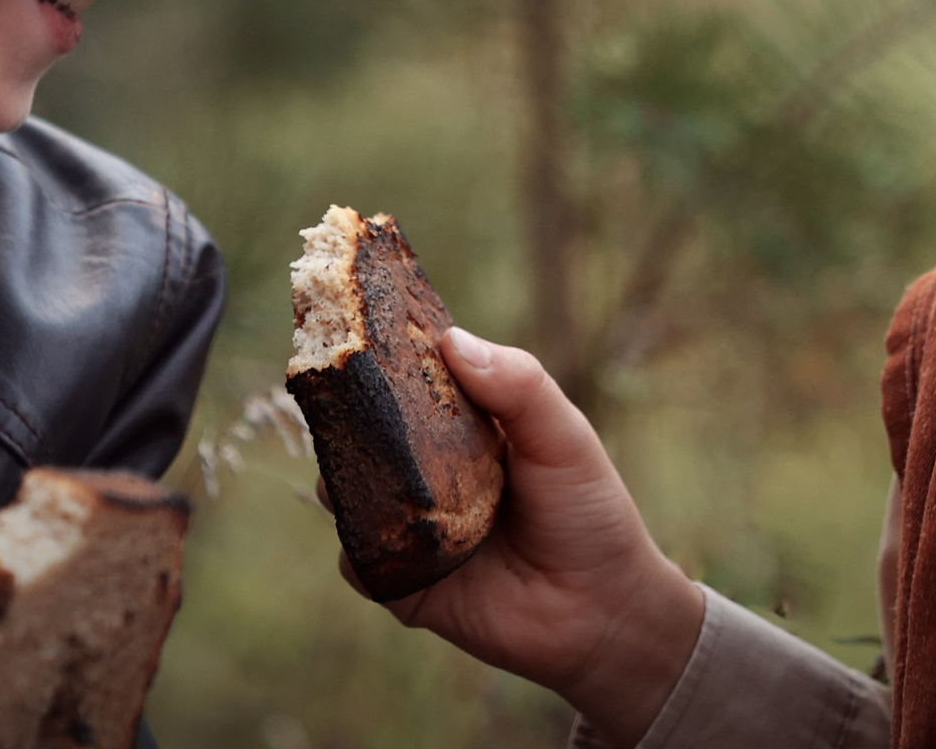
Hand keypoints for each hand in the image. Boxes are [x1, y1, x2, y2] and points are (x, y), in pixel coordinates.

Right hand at [341, 326, 705, 744]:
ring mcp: (414, 528)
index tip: (354, 326)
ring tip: (346, 464)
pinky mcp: (405, 584)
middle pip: (367, 438)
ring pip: (350, 497)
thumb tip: (452, 340)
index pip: (411, 384)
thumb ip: (518, 385)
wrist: (603, 610)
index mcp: (462, 429)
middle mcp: (429, 474)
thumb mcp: (564, 436)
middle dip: (344, 417)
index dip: (383, 357)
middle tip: (332, 396)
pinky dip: (358, 551)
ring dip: (340, 480)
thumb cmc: (589, 512)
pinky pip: (361, 565)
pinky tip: (376, 536)